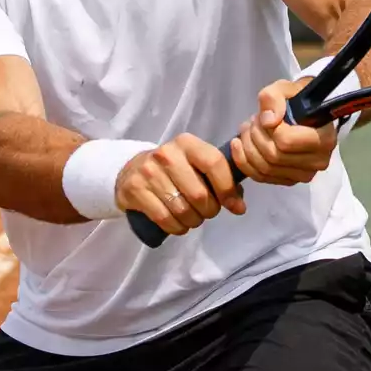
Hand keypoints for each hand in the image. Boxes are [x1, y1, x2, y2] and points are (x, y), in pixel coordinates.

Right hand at [115, 133, 246, 235]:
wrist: (132, 170)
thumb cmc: (174, 169)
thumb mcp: (196, 165)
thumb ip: (222, 179)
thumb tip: (238, 207)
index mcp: (187, 143)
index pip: (214, 163)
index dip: (227, 189)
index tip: (234, 206)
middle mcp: (167, 154)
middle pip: (200, 194)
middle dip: (209, 210)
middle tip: (207, 211)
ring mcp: (148, 172)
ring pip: (182, 210)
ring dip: (193, 221)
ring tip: (192, 218)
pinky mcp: (135, 189)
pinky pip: (164, 218)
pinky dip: (177, 227)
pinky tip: (179, 224)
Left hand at [229, 77, 337, 185]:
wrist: (302, 114)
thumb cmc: (296, 100)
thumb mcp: (286, 88)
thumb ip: (275, 97)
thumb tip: (268, 120)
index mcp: (324, 138)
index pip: (286, 141)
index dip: (269, 128)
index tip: (264, 116)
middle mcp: (318, 161)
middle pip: (273, 156)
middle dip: (255, 136)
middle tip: (252, 121)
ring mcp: (304, 174)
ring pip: (265, 168)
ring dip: (247, 147)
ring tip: (246, 129)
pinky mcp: (289, 181)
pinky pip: (261, 177)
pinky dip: (243, 161)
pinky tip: (238, 145)